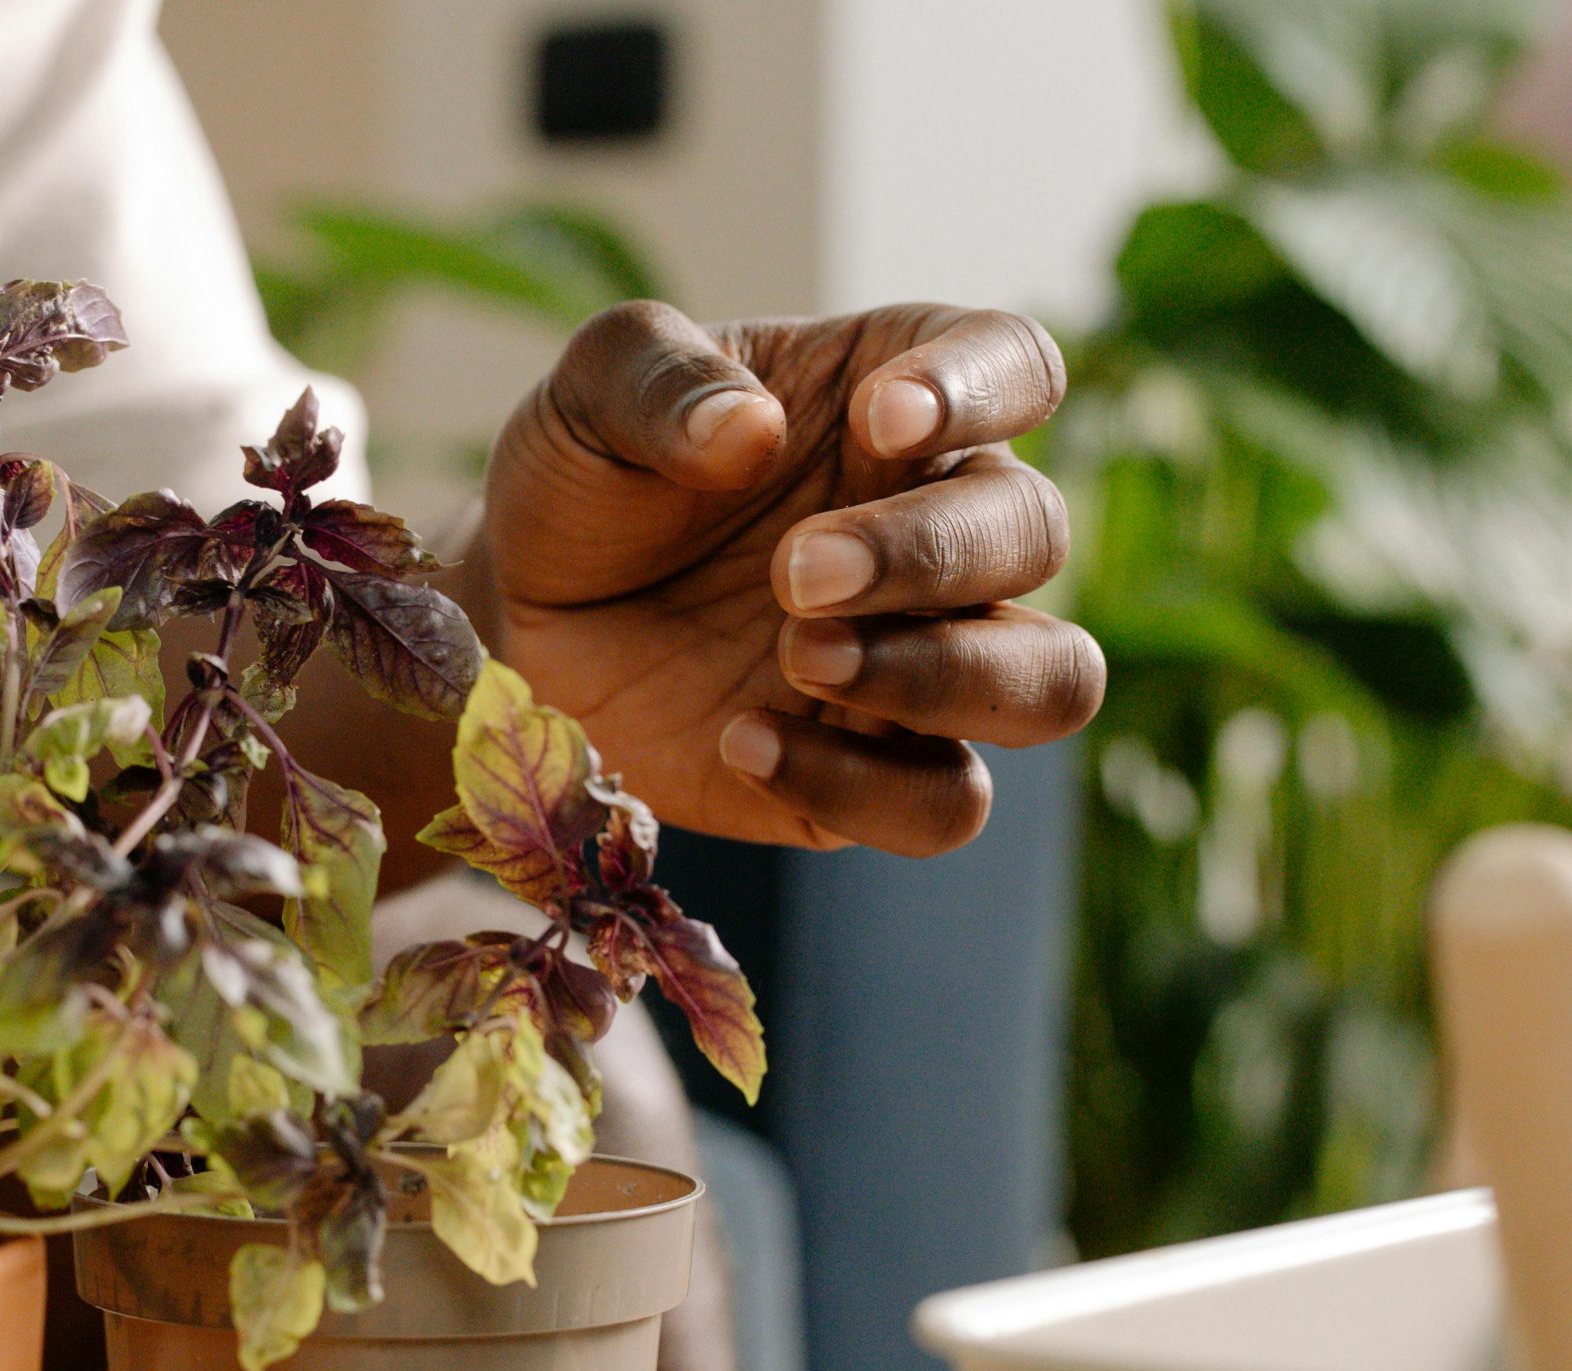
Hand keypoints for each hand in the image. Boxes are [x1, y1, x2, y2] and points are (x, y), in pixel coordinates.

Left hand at [476, 301, 1104, 854]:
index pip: (1014, 364)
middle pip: (1036, 534)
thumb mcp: (587, 398)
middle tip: (793, 573)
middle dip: (928, 555)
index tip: (883, 416)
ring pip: (1052, 683)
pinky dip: (859, 786)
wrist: (520, 627)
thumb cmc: (582, 483)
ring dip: (944, 677)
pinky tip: (743, 742)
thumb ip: (656, 379)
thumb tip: (748, 428)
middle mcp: (939, 525)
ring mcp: (923, 656)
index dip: (980, 387)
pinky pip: (942, 803)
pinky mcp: (879, 771)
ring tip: (798, 658)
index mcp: (897, 396)